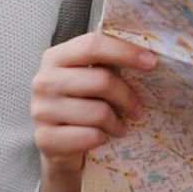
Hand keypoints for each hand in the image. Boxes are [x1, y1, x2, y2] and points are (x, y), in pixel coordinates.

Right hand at [31, 31, 156, 173]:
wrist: (56, 146)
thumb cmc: (79, 106)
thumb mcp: (88, 79)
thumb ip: (107, 65)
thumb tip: (146, 57)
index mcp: (55, 57)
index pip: (93, 45)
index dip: (125, 52)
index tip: (151, 62)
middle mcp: (43, 81)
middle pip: (101, 80)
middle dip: (127, 97)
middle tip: (138, 109)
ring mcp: (41, 110)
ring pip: (99, 112)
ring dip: (118, 123)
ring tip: (120, 126)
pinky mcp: (45, 139)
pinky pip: (90, 136)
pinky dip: (103, 138)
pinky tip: (101, 137)